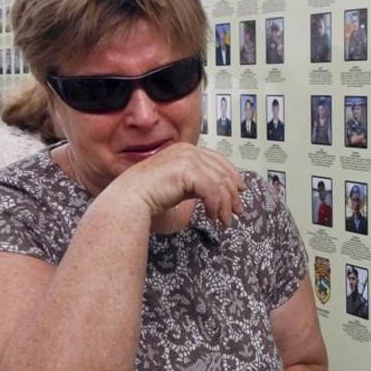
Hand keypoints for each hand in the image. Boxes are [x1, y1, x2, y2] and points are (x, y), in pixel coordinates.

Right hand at [111, 143, 244, 224]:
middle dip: (232, 194)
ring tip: (225, 220)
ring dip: (225, 204)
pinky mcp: (187, 170)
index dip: (232, 175)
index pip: (218, 160)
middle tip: (238, 211)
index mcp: (185, 150)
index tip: (240, 190)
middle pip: (222, 172)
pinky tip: (212, 217)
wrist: (130, 199)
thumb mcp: (179, 186)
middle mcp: (187, 150)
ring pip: (219, 183)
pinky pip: (212, 190)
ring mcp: (187, 158)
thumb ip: (197, 183)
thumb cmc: (149, 196)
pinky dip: (216, 206)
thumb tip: (219, 192)